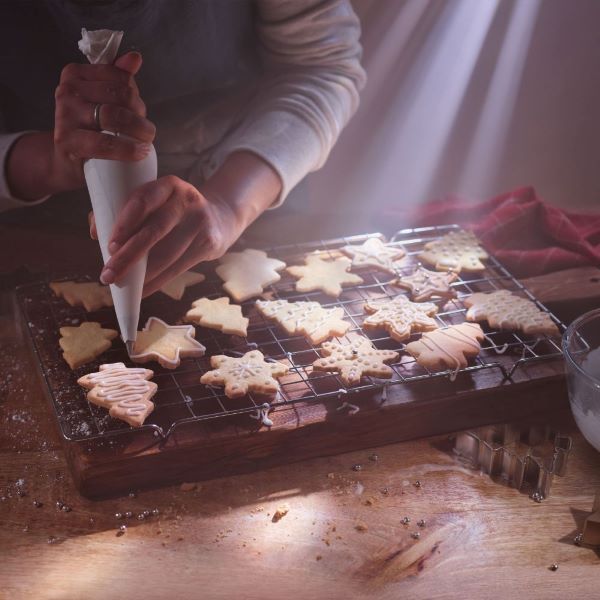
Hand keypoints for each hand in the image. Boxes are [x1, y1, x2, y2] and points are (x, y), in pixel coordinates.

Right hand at [51, 52, 155, 190]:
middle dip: (140, 113)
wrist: (67, 161)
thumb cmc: (90, 128)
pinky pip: (105, 142)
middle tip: (145, 130)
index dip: (136, 94)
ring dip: (139, 130)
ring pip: (114, 116)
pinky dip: (128, 149)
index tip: (138, 110)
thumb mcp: (102, 99)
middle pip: (121, 95)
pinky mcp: (67, 141)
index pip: (120, 77)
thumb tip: (135, 58)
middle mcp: (67, 91)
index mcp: (75, 74)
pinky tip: (140, 152)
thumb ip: (117, 77)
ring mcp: (65, 115)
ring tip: (146, 142)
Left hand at [98, 175, 243, 295]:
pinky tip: (143, 289)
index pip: (144, 200)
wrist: (219, 219)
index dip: (125, 223)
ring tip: (122, 285)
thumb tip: (94, 232)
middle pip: (155, 230)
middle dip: (129, 256)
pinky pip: (179, 267)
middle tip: (108, 274)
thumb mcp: (156, 202)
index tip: (109, 246)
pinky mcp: (209, 243)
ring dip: (142, 274)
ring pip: (168, 254)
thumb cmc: (173, 212)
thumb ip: (124, 211)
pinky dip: (158, 281)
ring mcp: (201, 221)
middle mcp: (187, 199)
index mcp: (168, 185)